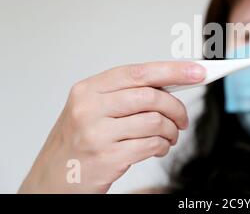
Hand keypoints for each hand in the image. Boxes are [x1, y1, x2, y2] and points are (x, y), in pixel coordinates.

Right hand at [18, 61, 205, 192]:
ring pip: (154, 121)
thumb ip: (125, 94)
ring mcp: (97, 133)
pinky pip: (151, 145)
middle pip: (151, 96)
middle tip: (182, 118)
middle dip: (176, 107)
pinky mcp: (107, 158)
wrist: (51, 180)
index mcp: (88, 89)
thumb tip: (170, 83)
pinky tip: (159, 148)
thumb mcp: (92, 109)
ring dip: (171, 130)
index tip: (197, 71)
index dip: (172, 70)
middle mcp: (89, 108)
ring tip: (169, 136)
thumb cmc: (77, 142)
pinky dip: (162, 146)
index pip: (139, 72)